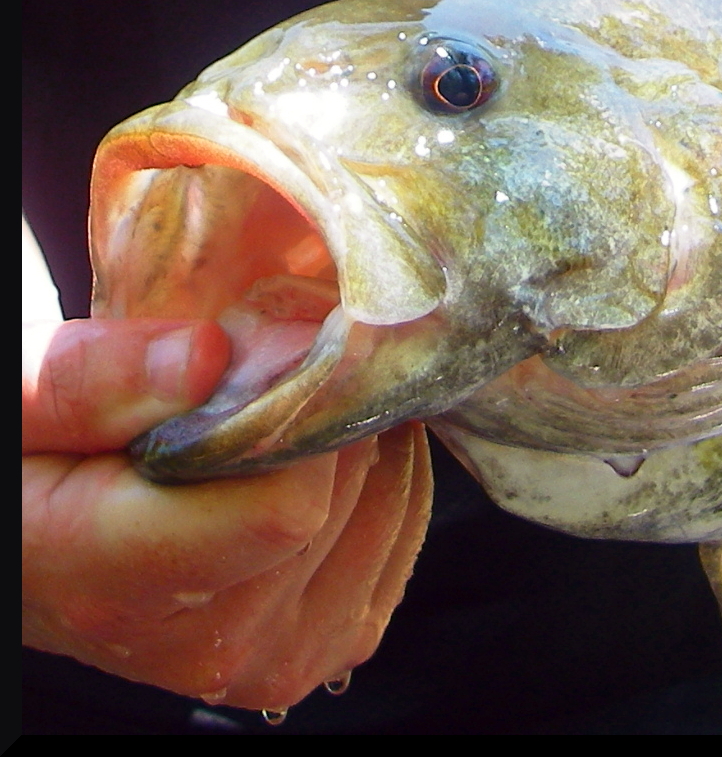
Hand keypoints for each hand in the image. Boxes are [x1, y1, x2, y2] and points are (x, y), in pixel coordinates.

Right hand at [22, 317, 431, 712]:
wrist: (42, 546)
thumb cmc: (31, 464)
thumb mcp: (19, 404)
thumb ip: (96, 380)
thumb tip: (210, 357)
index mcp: (119, 585)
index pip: (285, 509)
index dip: (296, 412)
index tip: (271, 349)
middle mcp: (211, 643)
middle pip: (344, 493)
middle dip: (323, 410)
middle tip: (271, 372)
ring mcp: (275, 654)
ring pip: (388, 502)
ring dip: (357, 437)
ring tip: (283, 416)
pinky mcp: (326, 646)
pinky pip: (402, 528)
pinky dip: (380, 475)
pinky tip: (316, 456)